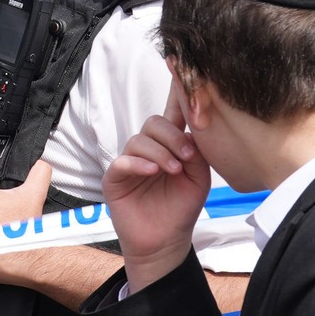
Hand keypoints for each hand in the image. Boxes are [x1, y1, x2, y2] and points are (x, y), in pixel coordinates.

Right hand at [102, 83, 211, 290]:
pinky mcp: (115, 179)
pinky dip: (139, 163)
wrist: (166, 241)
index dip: (176, 94)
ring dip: (160, 152)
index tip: (182, 73)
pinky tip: (152, 172)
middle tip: (187, 156)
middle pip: (154, 122)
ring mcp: (130, 162)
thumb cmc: (182, 208)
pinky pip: (123, 161)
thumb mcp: (199, 178)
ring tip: (174, 170)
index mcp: (169, 145)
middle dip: (172, 136)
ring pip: (140, 139)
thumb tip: (192, 129)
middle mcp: (148, 149)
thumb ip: (197, 152)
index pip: (171, 113)